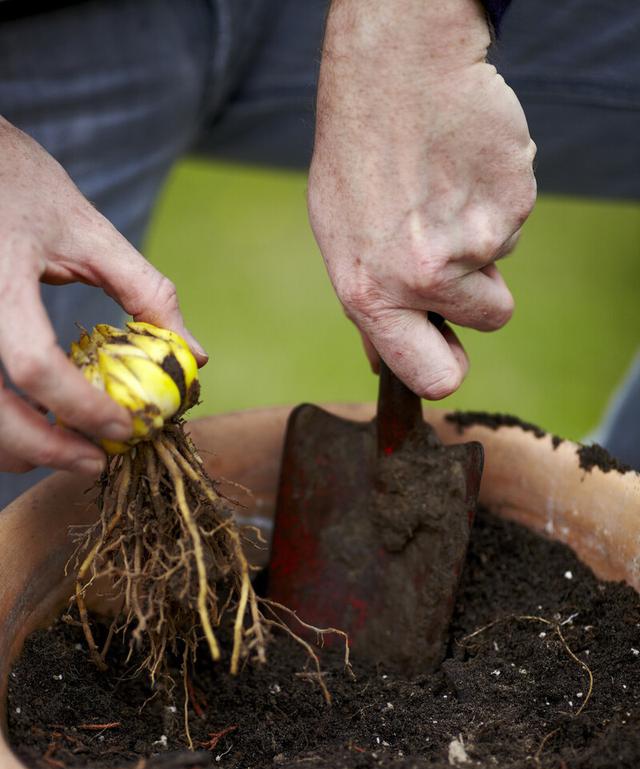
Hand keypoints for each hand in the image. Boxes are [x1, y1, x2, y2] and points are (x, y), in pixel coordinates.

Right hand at [0, 117, 206, 475]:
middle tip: (96, 461)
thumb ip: (143, 291)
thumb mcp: (88, 230)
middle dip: (44, 449)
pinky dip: (2, 424)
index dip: (80, 407)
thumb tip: (193, 354)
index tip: (125, 426)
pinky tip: (36, 422)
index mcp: (0, 276)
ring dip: (16, 448)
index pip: (33, 364)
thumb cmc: (21, 183)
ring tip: (68, 450)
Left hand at [308, 0, 535, 397]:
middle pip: (491, 320)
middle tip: (454, 253)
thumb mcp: (340, 240)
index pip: (434, 377)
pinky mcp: (513, 199)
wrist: (392, 70)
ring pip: (503, 260)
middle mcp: (425, 278)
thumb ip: (368, 306)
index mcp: (374, 296)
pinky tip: (461, 163)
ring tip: (443, 189)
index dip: (448, 370)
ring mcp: (475, 239)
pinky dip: (495, 194)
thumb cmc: (358, 156)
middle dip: (482, 298)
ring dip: (483, 235)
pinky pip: (516, 216)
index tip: (449, 351)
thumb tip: (380, 363)